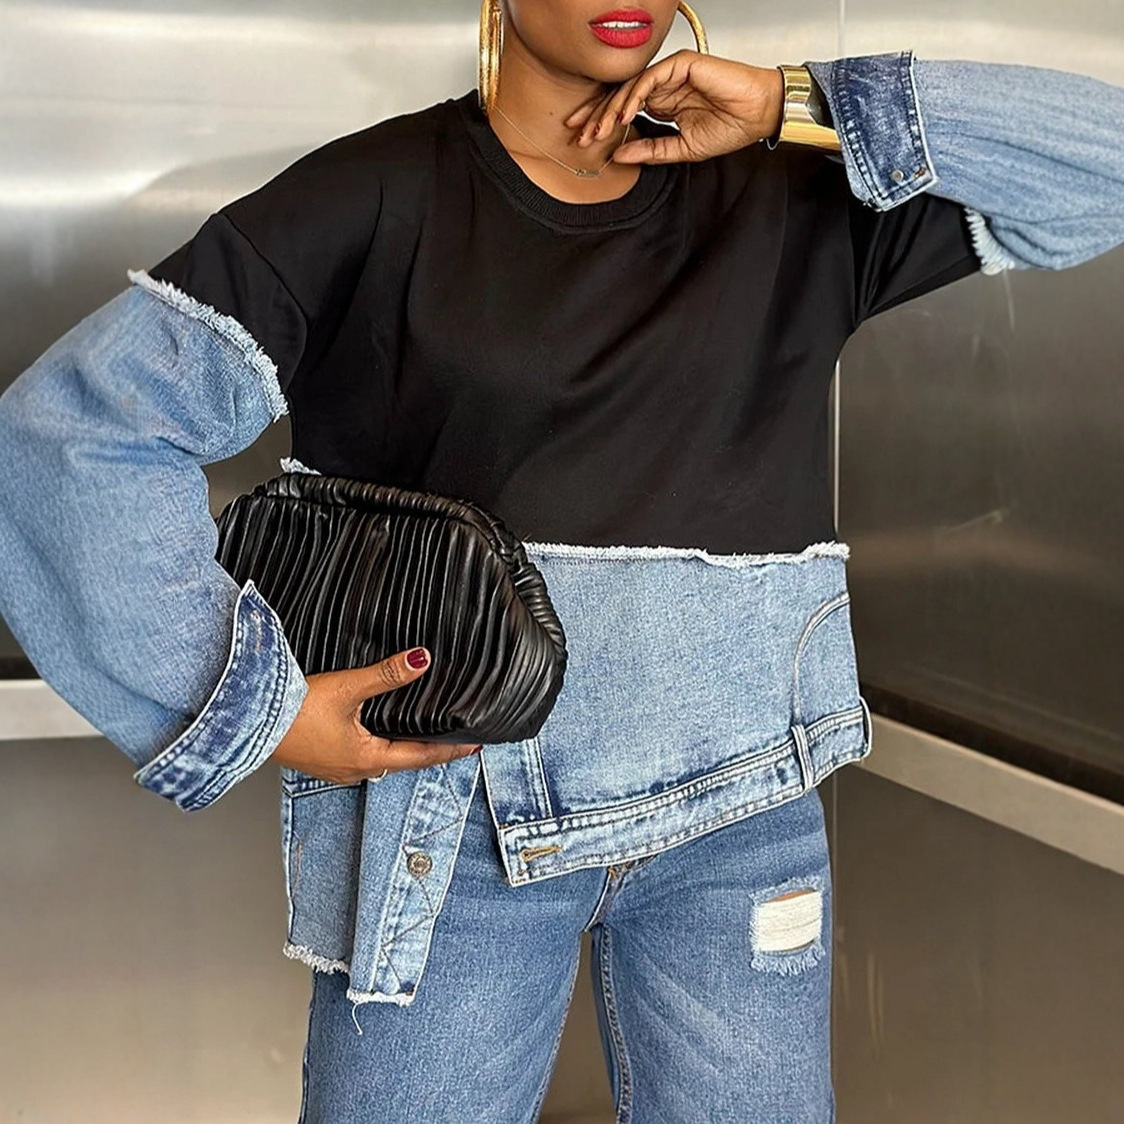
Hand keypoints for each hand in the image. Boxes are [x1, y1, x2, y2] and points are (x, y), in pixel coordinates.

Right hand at [269, 646, 481, 785]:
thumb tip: (421, 660)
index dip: (450, 751)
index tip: (473, 746)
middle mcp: (354, 769)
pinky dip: (377, 747)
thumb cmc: (293, 711)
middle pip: (403, 762)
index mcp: (367, 758)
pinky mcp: (320, 761)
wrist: (249, 722)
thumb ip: (388, 674)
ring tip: (420, 737)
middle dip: (428, 751)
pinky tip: (374, 735)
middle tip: (452, 741)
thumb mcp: (348, 687)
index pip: (421, 757)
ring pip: (380, 761)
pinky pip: (359, 758)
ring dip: (401, 750)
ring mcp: (336, 768)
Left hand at [564, 51, 783, 164]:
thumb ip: (651, 151)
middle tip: (580, 134)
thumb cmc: (730, 127)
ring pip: (630, 87)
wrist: (757, 114)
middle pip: (620, 96)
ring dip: (612, 109)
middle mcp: (662, 87)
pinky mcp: (679, 64)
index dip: (602, 122)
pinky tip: (625, 114)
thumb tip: (619, 156)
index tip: (584, 138)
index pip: (624, 110)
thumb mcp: (681, 149)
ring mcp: (669, 74)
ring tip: (601, 129)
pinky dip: (634, 95)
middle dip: (597, 115)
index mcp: (661, 105)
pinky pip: (649, 78)